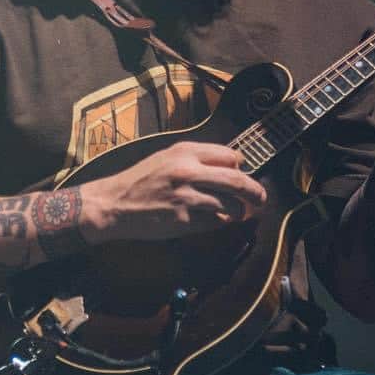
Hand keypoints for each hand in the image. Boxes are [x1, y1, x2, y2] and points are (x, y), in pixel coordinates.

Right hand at [83, 142, 267, 244]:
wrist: (114, 203)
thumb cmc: (140, 181)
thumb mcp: (166, 158)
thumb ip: (195, 159)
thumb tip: (230, 167)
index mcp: (185, 151)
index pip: (231, 156)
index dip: (240, 168)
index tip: (241, 176)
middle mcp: (188, 170)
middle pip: (238, 181)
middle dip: (255, 192)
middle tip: (260, 199)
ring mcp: (186, 196)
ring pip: (231, 205)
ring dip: (236, 211)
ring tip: (231, 213)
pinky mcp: (183, 219)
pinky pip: (215, 222)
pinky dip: (218, 223)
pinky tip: (209, 220)